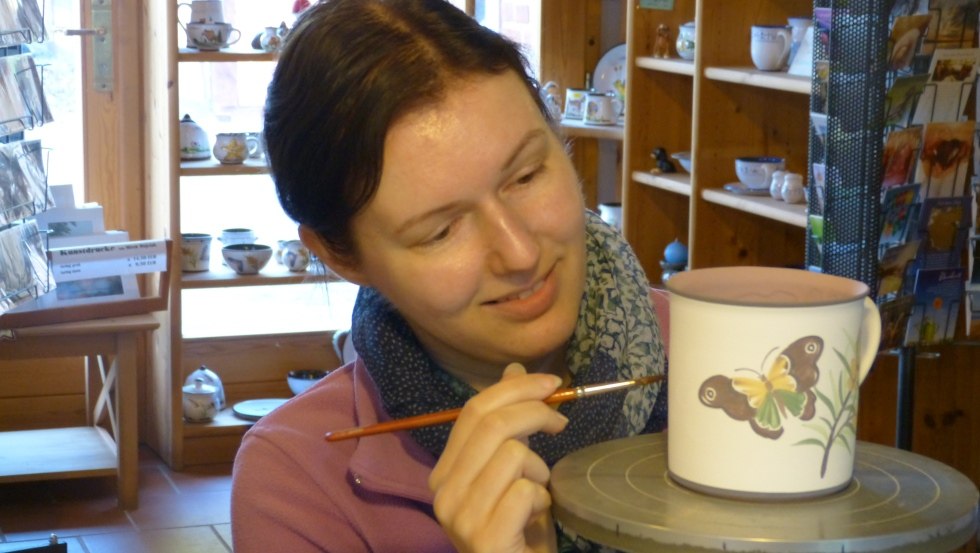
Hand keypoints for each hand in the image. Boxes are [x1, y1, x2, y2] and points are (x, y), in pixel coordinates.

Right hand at [429, 363, 568, 552]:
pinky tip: (535, 516)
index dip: (514, 388)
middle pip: (492, 424)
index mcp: (444, 472)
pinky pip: (525, 491)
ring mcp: (460, 516)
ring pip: (512, 454)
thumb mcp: (514, 470)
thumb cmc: (519, 529)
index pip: (473, 410)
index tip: (551, 383)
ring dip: (539, 469)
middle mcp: (443, 491)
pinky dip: (542, 499)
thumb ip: (509, 425)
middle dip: (535, 412)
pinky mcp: (484, 537)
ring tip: (538, 491)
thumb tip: (514, 369)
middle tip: (560, 424)